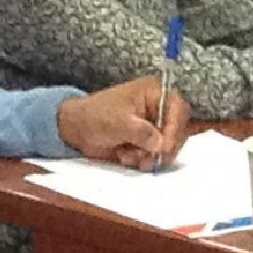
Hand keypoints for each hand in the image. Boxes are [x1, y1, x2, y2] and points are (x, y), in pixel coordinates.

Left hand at [56, 75, 189, 169]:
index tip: (165, 146)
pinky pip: (155, 154)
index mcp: (152, 93)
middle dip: (163, 147)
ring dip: (150, 155)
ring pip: (167, 145)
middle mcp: (157, 108)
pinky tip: (125, 156)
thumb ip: (142, 132)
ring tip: (128, 155)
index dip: (175, 128)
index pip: (177, 108)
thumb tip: (161, 144)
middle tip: (149, 160)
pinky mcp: (147, 141)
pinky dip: (142, 159)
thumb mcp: (118, 123)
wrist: (75, 129)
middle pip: (177, 129)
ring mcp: (153, 125)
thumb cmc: (95, 117)